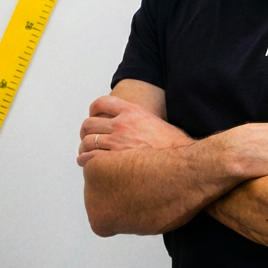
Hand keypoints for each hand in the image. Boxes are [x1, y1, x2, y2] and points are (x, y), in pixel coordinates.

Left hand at [77, 95, 192, 166]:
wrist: (183, 163)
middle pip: (90, 124)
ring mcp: (117, 142)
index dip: (94, 110)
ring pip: (88, 142)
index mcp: (132, 111)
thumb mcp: (158, 123)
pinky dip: (86, 160)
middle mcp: (122, 124)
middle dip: (86, 132)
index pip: (103, 103)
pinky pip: (91, 158)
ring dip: (84, 148)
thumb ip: (141, 122)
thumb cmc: (175, 146)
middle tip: (86, 139)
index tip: (93, 116)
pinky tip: (87, 164)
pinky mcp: (116, 160)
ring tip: (85, 155)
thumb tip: (137, 129)